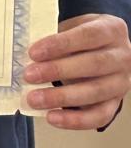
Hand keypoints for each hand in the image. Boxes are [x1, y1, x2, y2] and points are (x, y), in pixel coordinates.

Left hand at [25, 13, 130, 129]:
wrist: (106, 49)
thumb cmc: (82, 37)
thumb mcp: (72, 27)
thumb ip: (55, 37)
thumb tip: (26, 53)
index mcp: (111, 30)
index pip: (88, 36)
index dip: (60, 44)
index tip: (33, 53)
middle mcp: (123, 56)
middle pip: (93, 64)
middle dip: (58, 71)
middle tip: (29, 76)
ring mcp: (122, 82)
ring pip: (96, 92)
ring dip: (62, 97)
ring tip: (34, 99)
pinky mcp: (117, 102)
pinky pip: (100, 115)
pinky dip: (76, 120)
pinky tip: (52, 117)